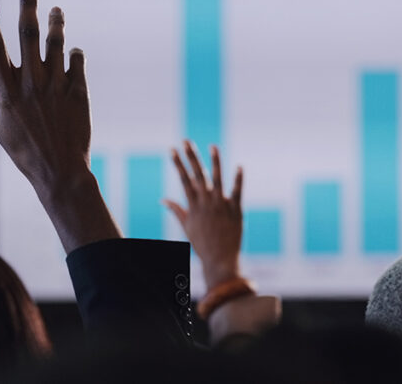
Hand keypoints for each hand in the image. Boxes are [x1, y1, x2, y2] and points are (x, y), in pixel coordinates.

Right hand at [0, 0, 118, 252]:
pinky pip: (77, 63)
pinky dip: (74, 54)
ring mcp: (56, 86)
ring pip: (56, 43)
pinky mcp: (78, 92)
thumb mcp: (0, 130)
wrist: (61, 173)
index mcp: (8, 92)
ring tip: (56, 10)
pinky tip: (71, 52)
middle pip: (28, 34)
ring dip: (56, 23)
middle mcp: (32, 83)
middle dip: (28, 3)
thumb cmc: (26, 154)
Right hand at [164, 141, 243, 289]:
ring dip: (215, 162)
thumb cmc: (202, 244)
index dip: (178, 163)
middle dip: (190, 157)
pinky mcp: (236, 210)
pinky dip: (238, 180)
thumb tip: (163, 200)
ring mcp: (221, 206)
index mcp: (193, 205)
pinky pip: (237, 192)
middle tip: (185, 141)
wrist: (220, 260)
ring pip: (217, 180)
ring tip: (212, 146)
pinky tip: (238, 166)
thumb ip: (176, 210)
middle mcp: (206, 203)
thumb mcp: (186, 226)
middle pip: (197, 175)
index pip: (184, 179)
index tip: (172, 149)